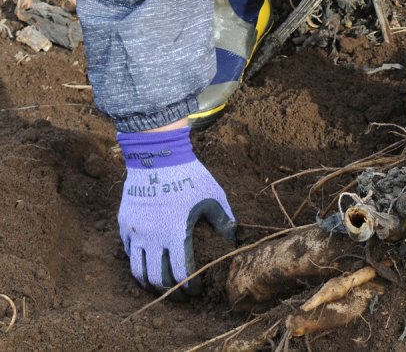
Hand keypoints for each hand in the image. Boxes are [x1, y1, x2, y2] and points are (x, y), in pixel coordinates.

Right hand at [117, 127, 235, 292]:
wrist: (156, 157)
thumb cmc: (189, 175)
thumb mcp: (213, 196)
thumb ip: (224, 220)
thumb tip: (233, 240)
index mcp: (175, 233)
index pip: (181, 272)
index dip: (190, 286)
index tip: (197, 290)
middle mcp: (152, 237)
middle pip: (158, 278)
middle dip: (171, 292)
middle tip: (181, 296)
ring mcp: (134, 232)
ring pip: (138, 271)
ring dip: (151, 284)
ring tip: (163, 288)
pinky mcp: (123, 225)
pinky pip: (128, 253)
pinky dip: (138, 264)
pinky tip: (149, 266)